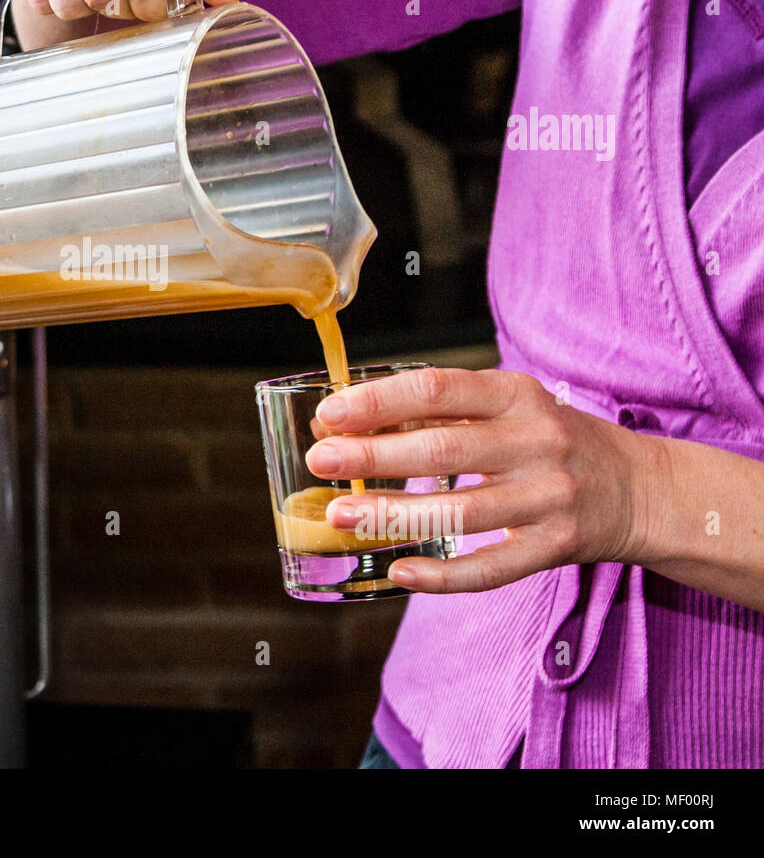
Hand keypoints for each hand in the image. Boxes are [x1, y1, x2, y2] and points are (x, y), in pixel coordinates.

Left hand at [303, 367, 664, 593]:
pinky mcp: (556, 546)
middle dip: (374, 456)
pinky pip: (492, 567)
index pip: (438, 388)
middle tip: (321, 461)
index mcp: (517, 394)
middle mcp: (536, 441)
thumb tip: (351, 421)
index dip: (379, 402)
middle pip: (443, 449)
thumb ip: (439, 412)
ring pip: (460, 512)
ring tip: (340, 515)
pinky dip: (443, 575)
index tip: (330, 415)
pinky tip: (399, 571)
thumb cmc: (550, 439)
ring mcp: (549, 497)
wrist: (641, 488)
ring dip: (393, 515)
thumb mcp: (507, 407)